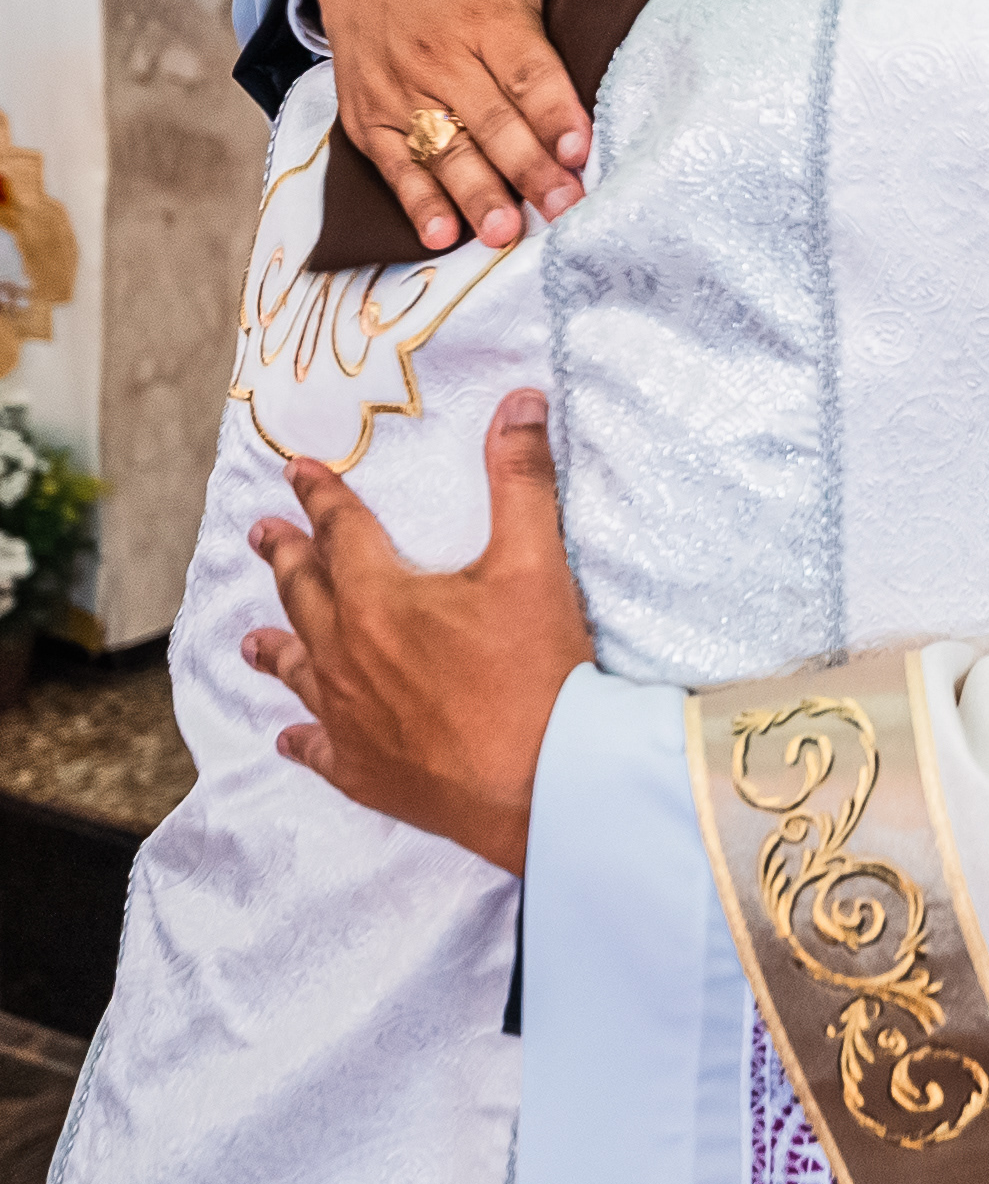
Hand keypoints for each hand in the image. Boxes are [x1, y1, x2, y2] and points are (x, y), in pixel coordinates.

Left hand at [242, 390, 592, 873]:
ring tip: (252, 639)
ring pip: (298, 671)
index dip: (320, 496)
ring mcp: (350, 717)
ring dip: (276, 648)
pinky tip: (290, 739)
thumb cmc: (536, 671)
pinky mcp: (366, 772)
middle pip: (304, 594)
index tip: (297, 470)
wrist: (541, 781)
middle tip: (261, 534)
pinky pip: (319, 750)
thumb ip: (521, 478)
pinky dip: (302, 740)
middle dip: (284, 558)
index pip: (340, 530)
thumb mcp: (534, 562)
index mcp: (380, 596)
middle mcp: (348, 653)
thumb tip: (520, 401)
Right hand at [315, 0, 641, 249]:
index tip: (580, 149)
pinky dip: (416, 201)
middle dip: (528, 168)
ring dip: (474, 193)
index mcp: (488, 14)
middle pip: (491, 119)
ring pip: (443, 148)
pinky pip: (394, 166)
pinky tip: (441, 235)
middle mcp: (442, 55)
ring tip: (506, 232)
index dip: (552, 111)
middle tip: (566, 209)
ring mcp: (402, 90)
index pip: (526, 69)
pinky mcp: (370, 118)